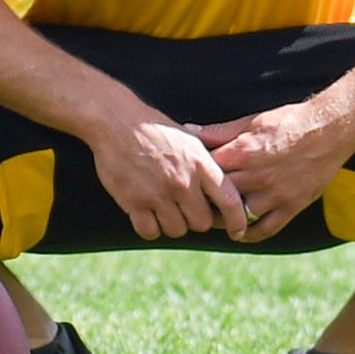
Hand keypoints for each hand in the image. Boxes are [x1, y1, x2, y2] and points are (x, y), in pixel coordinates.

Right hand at [90, 113, 248, 241]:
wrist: (116, 121)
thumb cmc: (155, 129)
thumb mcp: (189, 140)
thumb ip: (206, 164)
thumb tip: (226, 185)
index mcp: (200, 165)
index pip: (230, 201)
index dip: (237, 221)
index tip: (237, 231)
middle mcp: (182, 182)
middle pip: (202, 223)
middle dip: (196, 220)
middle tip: (186, 210)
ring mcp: (158, 193)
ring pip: (177, 230)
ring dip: (172, 224)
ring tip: (165, 209)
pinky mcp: (134, 202)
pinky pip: (150, 232)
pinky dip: (150, 228)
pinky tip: (148, 215)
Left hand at [194, 101, 354, 244]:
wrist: (330, 129)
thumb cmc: (290, 121)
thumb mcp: (252, 121)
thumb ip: (220, 131)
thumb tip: (190, 130)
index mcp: (242, 153)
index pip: (205, 172)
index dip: (195, 177)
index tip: (190, 180)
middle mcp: (256, 176)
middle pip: (218, 198)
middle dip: (205, 201)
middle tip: (196, 204)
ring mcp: (274, 194)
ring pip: (238, 218)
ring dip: (224, 221)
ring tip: (216, 219)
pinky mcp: (291, 206)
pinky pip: (266, 229)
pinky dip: (250, 235)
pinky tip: (241, 232)